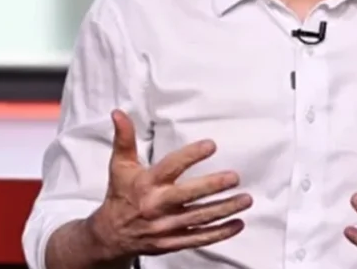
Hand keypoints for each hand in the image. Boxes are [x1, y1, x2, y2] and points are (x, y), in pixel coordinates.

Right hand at [87, 110, 252, 259]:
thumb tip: (118, 113)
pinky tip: (238, 223)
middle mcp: (157, 206)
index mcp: (146, 184)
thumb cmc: (121, 195)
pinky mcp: (173, 242)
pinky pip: (199, 238)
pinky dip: (220, 233)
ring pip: (199, 218)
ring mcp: (166, 227)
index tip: (211, 145)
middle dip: (212, 186)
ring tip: (245, 199)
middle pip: (188, 196)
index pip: (170, 167)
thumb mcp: (120, 165)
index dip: (190, 156)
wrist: (111, 235)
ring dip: (225, 209)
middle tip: (234, 177)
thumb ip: (124, 138)